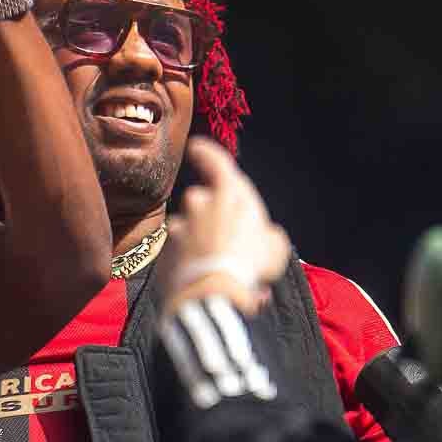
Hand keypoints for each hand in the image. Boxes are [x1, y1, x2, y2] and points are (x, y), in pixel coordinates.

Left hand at [161, 138, 292, 315]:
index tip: (195, 146)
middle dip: (211, 215)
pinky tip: (202, 278)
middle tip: (229, 241)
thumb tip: (266, 237)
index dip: (206, 152)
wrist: (215, 294)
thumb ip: (268, 234)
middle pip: (202, 200)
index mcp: (229, 193)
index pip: (215, 161)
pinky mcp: (165, 252)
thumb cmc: (250, 264)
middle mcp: (199, 203)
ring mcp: (178, 228)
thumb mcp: (276, 246)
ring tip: (217, 267)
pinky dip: (186, 260)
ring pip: (187, 228)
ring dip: (199, 241)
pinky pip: (176, 252)